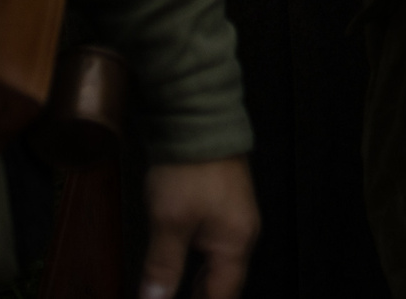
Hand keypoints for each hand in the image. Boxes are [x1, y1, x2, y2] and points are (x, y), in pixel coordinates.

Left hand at [139, 158, 258, 298]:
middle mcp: (242, 234)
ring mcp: (235, 220)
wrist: (200, 123)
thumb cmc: (190, 169)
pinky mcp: (224, 208)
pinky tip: (185, 273)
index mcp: (236, 242)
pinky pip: (215, 251)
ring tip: (175, 296)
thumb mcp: (169, 222)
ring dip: (201, 287)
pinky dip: (200, 269)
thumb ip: (164, 267)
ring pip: (220, 268)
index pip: (223, 295)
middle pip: (225, 284)